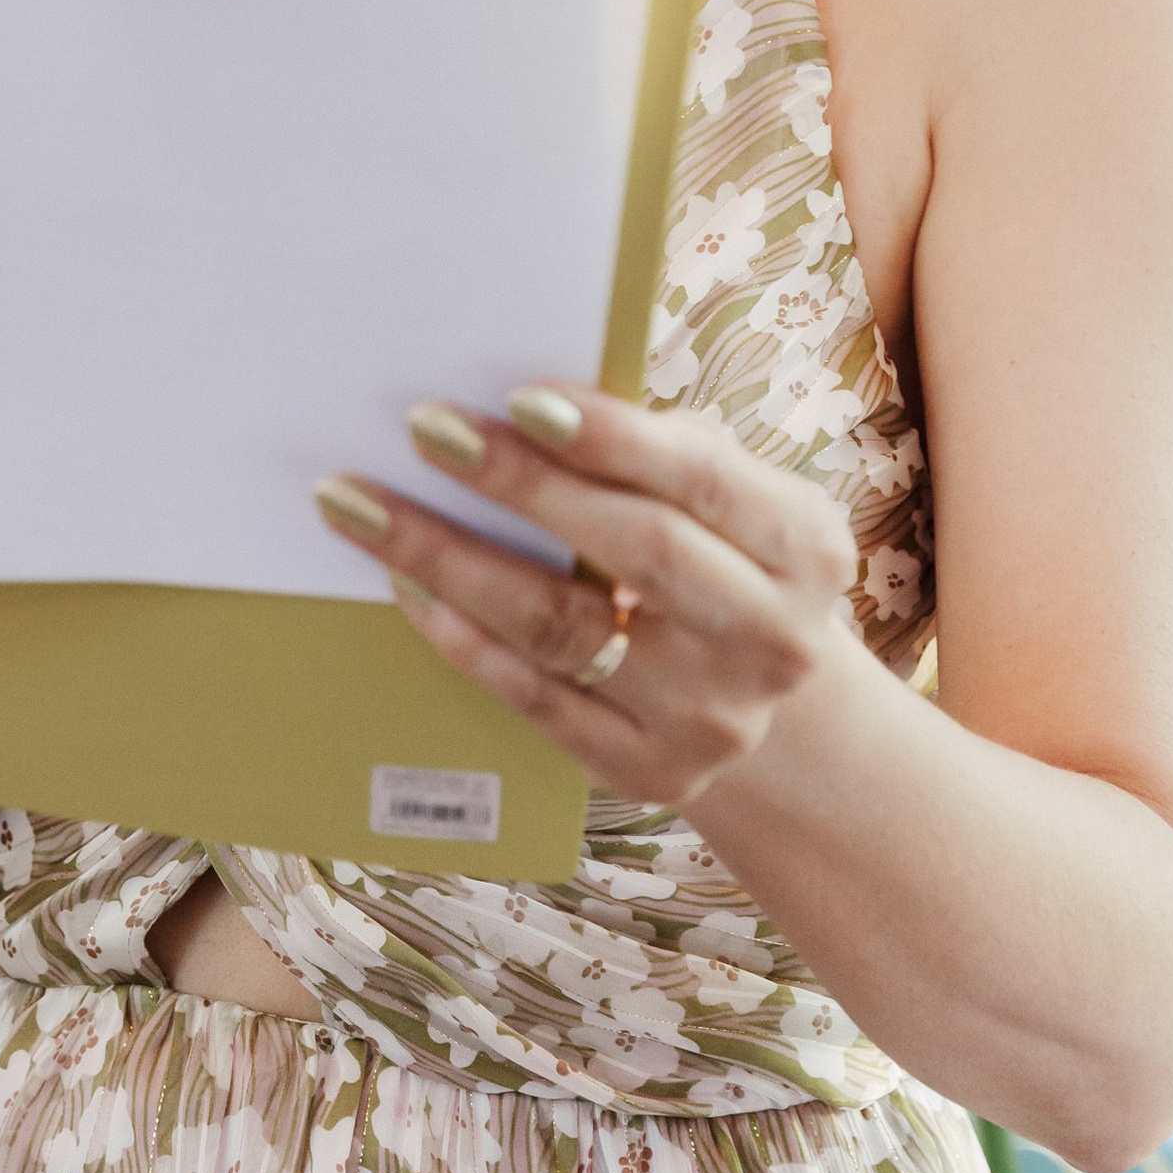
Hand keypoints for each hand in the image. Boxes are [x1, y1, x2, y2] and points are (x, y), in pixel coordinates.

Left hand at [314, 385, 858, 809]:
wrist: (772, 714)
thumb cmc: (723, 563)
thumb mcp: (734, 502)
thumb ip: (659, 454)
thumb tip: (526, 406)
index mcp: (804, 545)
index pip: (702, 478)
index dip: (611, 438)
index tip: (519, 399)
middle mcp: (770, 639)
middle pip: (634, 551)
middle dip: (521, 484)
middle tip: (426, 429)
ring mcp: (712, 719)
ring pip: (563, 630)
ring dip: (452, 560)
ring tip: (367, 507)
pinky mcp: (652, 774)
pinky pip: (535, 699)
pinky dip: (462, 639)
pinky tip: (406, 587)